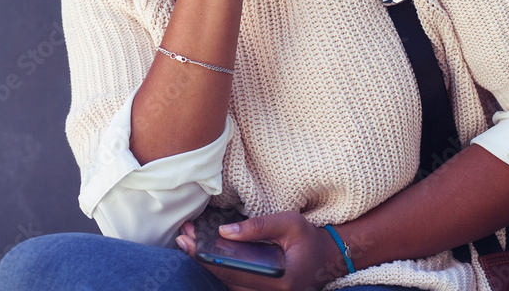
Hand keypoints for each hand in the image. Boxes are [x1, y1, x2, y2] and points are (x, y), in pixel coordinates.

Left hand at [175, 211, 346, 290]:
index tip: (189, 241)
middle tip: (182, 237)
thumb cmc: (308, 238)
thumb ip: (258, 227)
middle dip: (202, 258)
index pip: (235, 271)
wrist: (325, 258)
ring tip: (189, 242)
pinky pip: (236, 284)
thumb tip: (225, 231)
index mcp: (280, 280)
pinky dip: (220, 269)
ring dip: (208, 264)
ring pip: (229, 285)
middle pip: (227, 280)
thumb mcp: (288, 223)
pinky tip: (207, 253)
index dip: (209, 258)